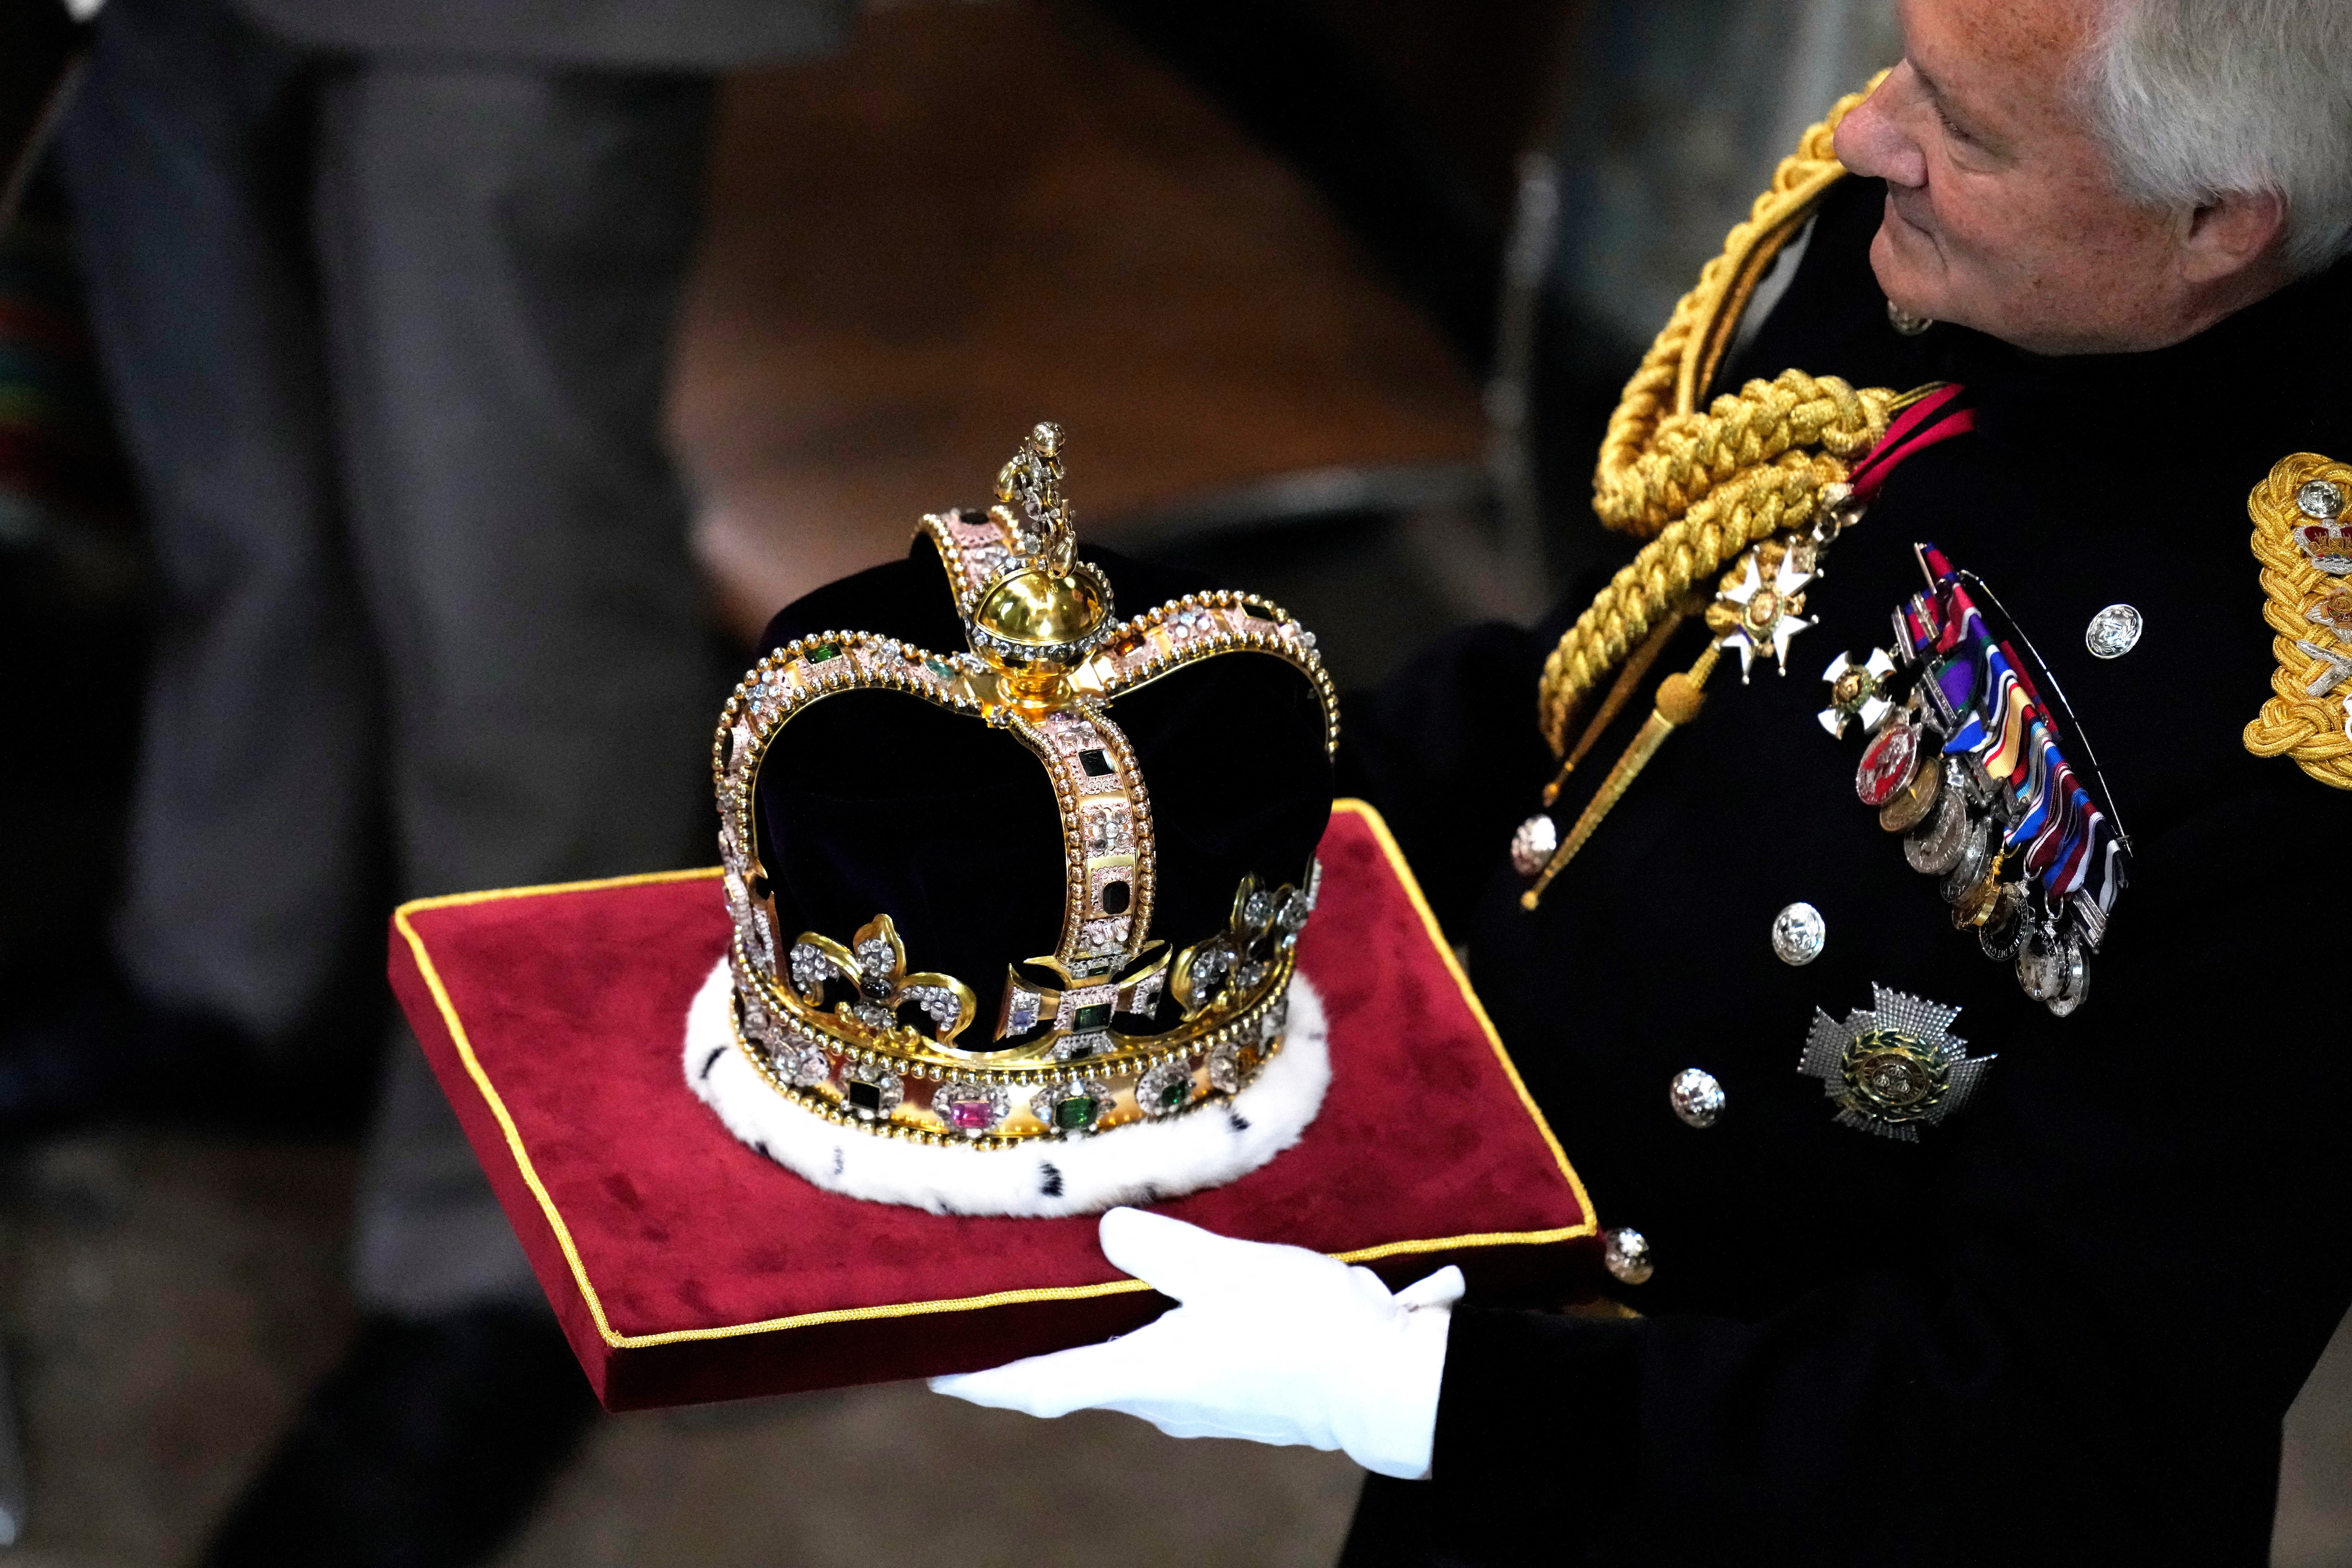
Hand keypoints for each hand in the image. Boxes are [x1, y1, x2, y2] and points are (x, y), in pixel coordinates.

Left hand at [929, 1206, 1461, 1478]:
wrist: (1390, 1385)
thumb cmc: (1310, 1330)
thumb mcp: (1230, 1270)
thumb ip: (1162, 1249)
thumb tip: (1109, 1233)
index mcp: (1146, 1375)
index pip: (1037, 1384)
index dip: (979, 1377)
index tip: (927, 1367)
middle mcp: (1162, 1399)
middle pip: (1071, 1376)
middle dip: (1027, 1350)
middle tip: (986, 1313)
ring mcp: (1200, 1400)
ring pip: (1120, 1365)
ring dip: (1087, 1335)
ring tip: (1060, 1289)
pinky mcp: (1235, 1389)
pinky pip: (1166, 1358)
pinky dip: (1140, 1329)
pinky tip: (1153, 1292)